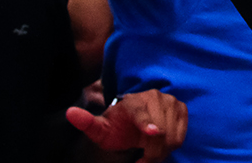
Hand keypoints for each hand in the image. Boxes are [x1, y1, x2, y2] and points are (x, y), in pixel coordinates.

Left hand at [67, 90, 187, 160]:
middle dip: (151, 151)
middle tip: (141, 159)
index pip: (140, 112)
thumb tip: (70, 113)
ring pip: (172, 135)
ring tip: (149, 152)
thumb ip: (87, 123)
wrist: (134, 121)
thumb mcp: (101, 130)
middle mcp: (153, 96)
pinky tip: (161, 145)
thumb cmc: (117, 128)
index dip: (146, 123)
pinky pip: (181, 135)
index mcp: (132, 101)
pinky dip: (172, 145)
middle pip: (159, 130)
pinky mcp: (181, 108)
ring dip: (162, 151)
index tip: (151, 133)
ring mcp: (169, 101)